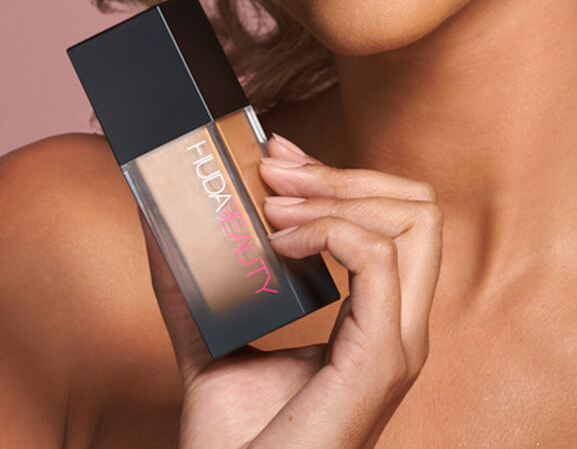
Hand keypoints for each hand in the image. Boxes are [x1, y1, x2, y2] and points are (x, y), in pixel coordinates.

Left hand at [142, 131, 443, 448]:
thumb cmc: (232, 442)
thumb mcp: (212, 338)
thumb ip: (193, 278)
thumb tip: (156, 213)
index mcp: (375, 319)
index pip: (397, 218)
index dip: (342, 173)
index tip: (278, 155)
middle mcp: (399, 327)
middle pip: (420, 208)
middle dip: (345, 170)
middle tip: (276, 167)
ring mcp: (396, 344)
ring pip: (418, 221)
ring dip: (339, 193)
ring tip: (274, 204)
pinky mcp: (379, 361)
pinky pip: (379, 259)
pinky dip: (328, 230)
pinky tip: (278, 241)